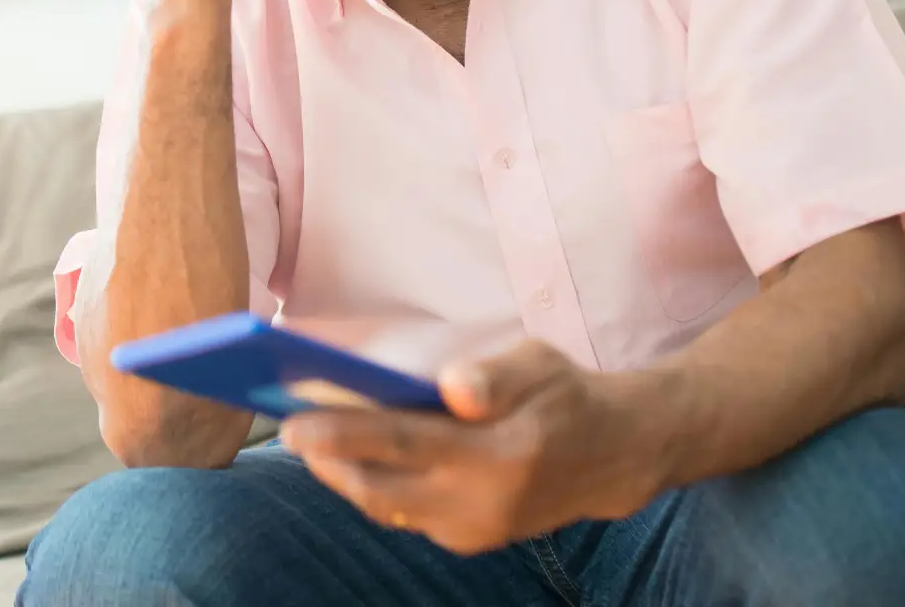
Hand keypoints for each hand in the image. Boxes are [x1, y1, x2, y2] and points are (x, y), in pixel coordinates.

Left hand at [279, 341, 672, 554]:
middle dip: (328, 462)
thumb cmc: (563, 396)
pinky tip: (352, 458)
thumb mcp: (539, 364)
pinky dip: (374, 487)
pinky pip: (405, 515)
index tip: (293, 424)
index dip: (344, 434)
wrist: (615, 457)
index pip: (404, 444)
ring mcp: (474, 529)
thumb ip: (496, 376)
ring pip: (386, 508)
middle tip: (289, 430)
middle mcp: (482, 502)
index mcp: (499, 453)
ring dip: (345, 476)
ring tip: (312, 441)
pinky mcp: (469, 540)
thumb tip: (454, 386)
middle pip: (380, 489)